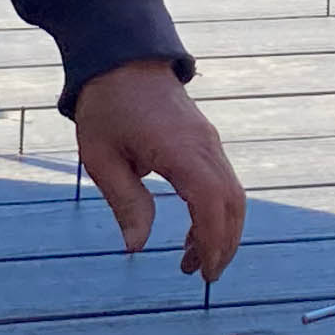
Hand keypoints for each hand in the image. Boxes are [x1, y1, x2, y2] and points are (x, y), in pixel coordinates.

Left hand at [72, 61, 245, 280]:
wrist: (121, 59)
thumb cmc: (106, 107)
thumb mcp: (101, 158)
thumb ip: (125, 203)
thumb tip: (137, 247)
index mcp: (179, 149)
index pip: (210, 203)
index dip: (212, 241)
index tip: (203, 272)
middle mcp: (204, 145)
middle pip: (232, 202)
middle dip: (223, 243)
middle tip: (202, 275)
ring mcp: (209, 141)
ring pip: (233, 193)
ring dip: (222, 229)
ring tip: (193, 259)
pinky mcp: (205, 141)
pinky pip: (222, 181)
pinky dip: (216, 211)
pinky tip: (192, 231)